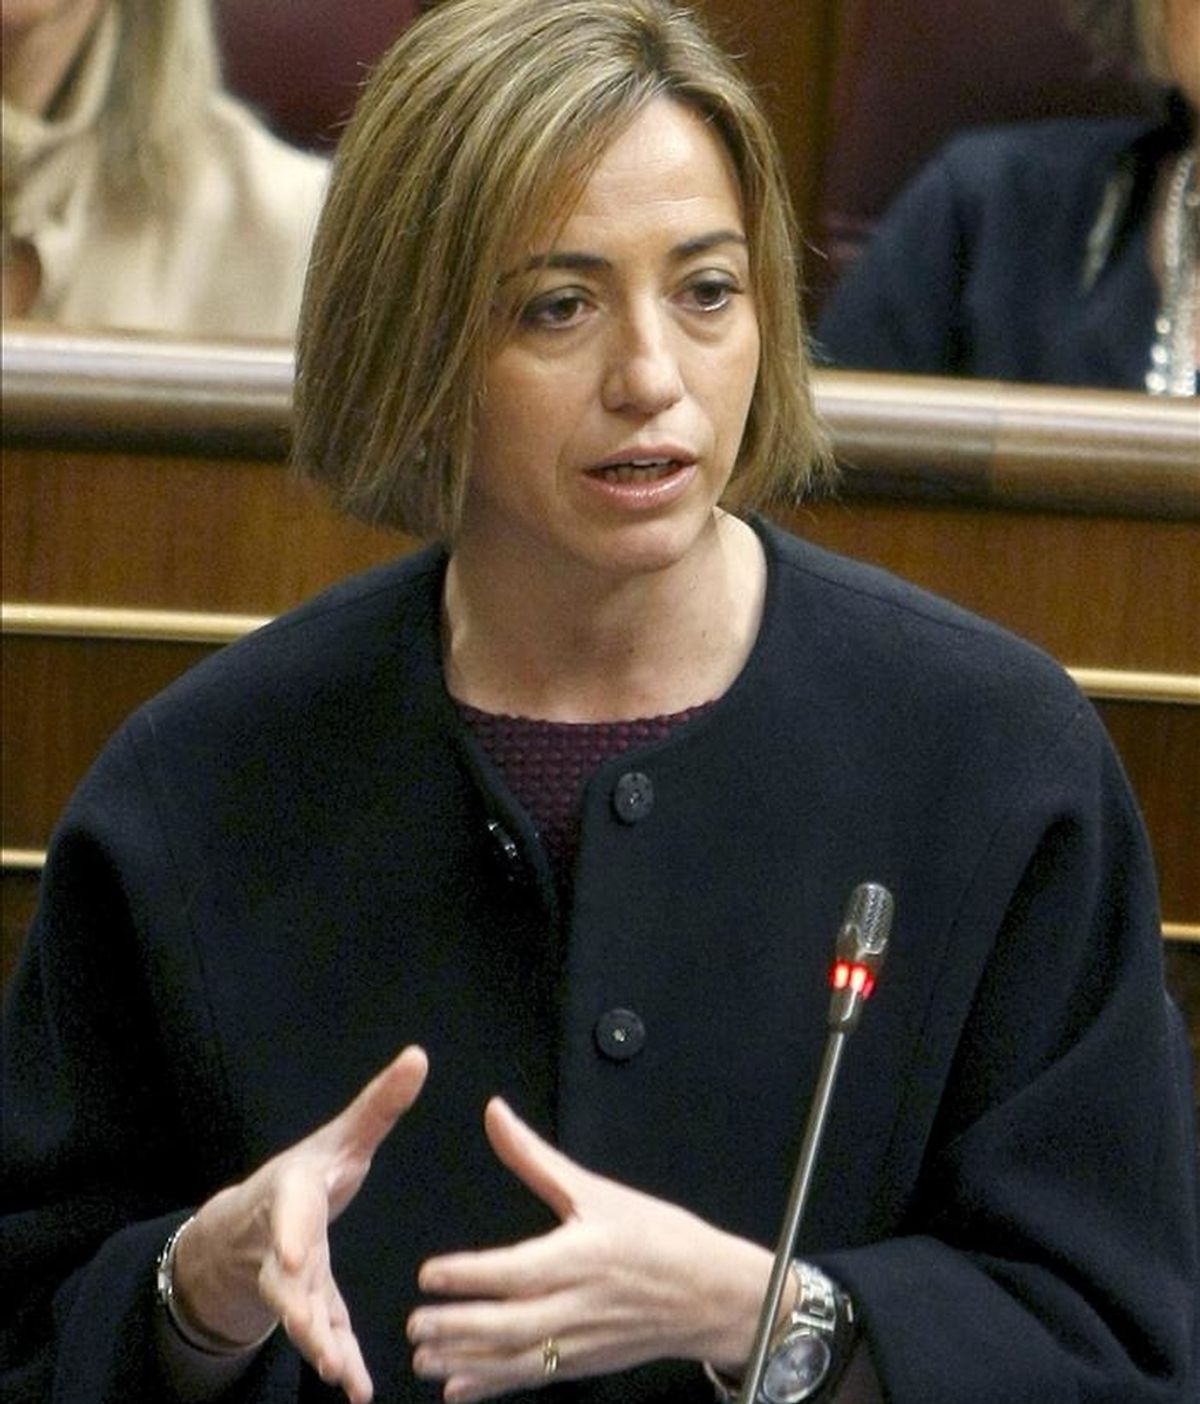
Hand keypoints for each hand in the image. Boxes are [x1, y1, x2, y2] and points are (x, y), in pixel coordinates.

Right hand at [173, 1045, 428, 1403]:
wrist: (256, 1217)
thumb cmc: (310, 1170)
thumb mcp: (342, 1134)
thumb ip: (380, 1104)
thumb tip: (419, 1055)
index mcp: (294, 1191)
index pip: (292, 1211)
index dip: (294, 1236)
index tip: (302, 1259)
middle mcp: (285, 1240)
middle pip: (285, 1278)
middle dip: (298, 1309)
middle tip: (315, 1340)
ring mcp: (292, 1279)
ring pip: (299, 1317)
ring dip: (319, 1345)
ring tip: (340, 1375)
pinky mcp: (308, 1306)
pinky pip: (321, 1336)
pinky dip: (339, 1361)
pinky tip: (358, 1391)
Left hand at [407, 1098, 777, 1401]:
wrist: (711, 1293)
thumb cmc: (657, 1235)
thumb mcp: (597, 1190)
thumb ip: (535, 1157)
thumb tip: (495, 1113)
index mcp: (581, 1256)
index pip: (517, 1270)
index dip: (471, 1276)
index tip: (429, 1275)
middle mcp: (578, 1304)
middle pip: (509, 1323)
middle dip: (458, 1328)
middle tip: (415, 1325)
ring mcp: (580, 1341)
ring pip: (515, 1358)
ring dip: (466, 1363)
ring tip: (423, 1359)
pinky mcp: (583, 1363)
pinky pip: (532, 1378)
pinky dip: (494, 1386)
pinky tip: (459, 1390)